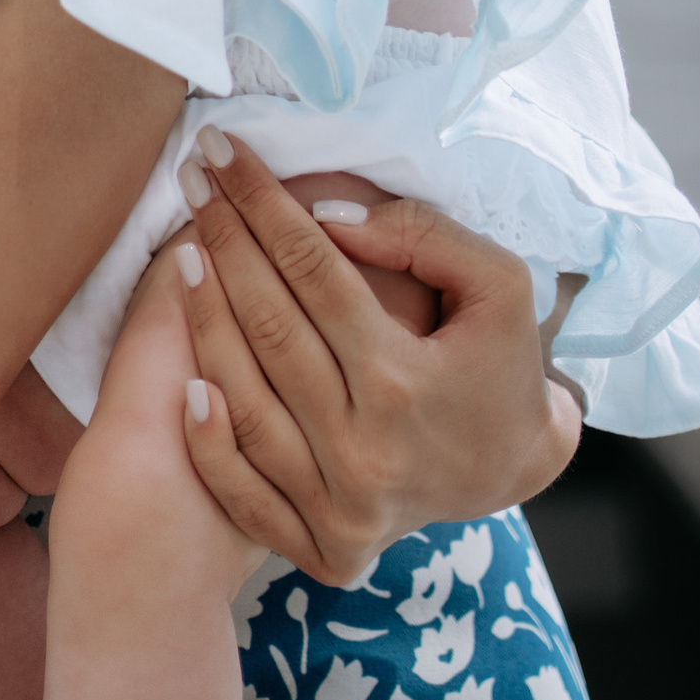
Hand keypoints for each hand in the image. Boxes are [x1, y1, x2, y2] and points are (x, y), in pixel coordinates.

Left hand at [171, 141, 577, 581]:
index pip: (313, 273)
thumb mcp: (498, 284)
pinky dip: (209, 441)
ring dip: (203, 322)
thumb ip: (421, 236)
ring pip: (246, 404)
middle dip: (223, 239)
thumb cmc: (503, 364)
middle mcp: (366, 454)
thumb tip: (325, 218)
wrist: (517, 470)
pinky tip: (185, 379)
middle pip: (270, 329)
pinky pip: (246, 492)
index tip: (224, 152)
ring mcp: (341, 509)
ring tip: (182, 251)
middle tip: (192, 177)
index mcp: (405, 385)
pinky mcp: (326, 547)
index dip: (264, 203)